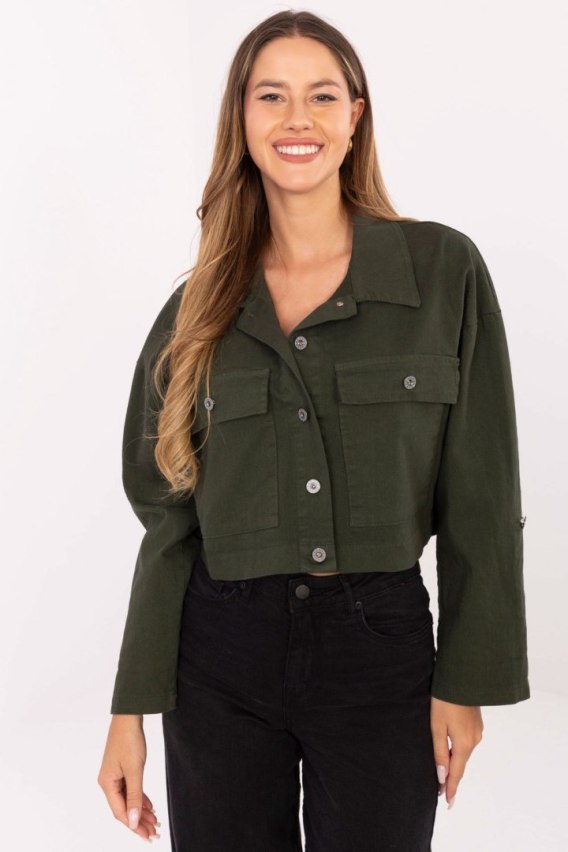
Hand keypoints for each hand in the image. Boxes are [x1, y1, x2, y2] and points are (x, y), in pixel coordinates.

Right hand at [97, 714, 160, 841]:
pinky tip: (149, 806)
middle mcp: (108, 781)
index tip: (147, 836)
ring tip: (155, 822)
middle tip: (155, 832)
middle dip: (139, 821)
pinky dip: (140, 798)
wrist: (129, 716)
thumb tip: (134, 821)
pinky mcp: (121, 769)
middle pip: (124, 808)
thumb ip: (135, 796)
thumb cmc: (129, 740)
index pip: (120, 812)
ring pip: (128, 799)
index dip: (134, 826)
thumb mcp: (135, 770)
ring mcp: (114, 775)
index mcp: (107, 783)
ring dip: (141, 811)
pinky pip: (130, 789)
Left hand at [430, 696, 483, 807]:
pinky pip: (466, 741)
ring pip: (464, 751)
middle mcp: (474, 740)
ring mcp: (477, 730)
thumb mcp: (437, 726)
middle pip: (460, 762)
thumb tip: (442, 776)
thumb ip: (440, 752)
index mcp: (464, 743)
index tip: (448, 803)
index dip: (451, 788)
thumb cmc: (444, 700)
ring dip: (455, 761)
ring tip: (444, 772)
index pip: (456, 772)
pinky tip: (451, 749)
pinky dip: (458, 749)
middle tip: (441, 791)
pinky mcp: (476, 722)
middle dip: (451, 776)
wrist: (461, 677)